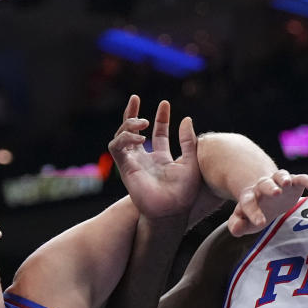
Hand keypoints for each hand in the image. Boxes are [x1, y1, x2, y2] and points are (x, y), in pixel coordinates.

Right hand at [109, 95, 200, 218]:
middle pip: (133, 131)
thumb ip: (188, 141)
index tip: (165, 103)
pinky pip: (116, 147)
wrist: (172, 210)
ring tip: (143, 123)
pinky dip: (124, 138)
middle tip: (135, 97)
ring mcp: (134, 163)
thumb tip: (187, 119)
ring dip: (128, 124)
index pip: (158, 133)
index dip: (161, 117)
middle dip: (132, 113)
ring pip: (121, 136)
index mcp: (161, 158)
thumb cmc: (185, 192)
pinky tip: (139, 137)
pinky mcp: (125, 168)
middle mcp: (145, 159)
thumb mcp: (191, 161)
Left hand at [227, 169, 307, 236]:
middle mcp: (263, 187)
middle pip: (265, 184)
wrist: (265, 196)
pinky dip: (306, 180)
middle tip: (276, 192)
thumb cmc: (254, 211)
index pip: (249, 203)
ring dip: (284, 178)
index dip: (254, 212)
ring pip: (280, 176)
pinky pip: (299, 178)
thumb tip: (235, 229)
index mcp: (250, 197)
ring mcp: (278, 183)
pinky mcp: (293, 183)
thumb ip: (236, 225)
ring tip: (288, 183)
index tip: (261, 222)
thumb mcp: (244, 220)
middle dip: (270, 188)